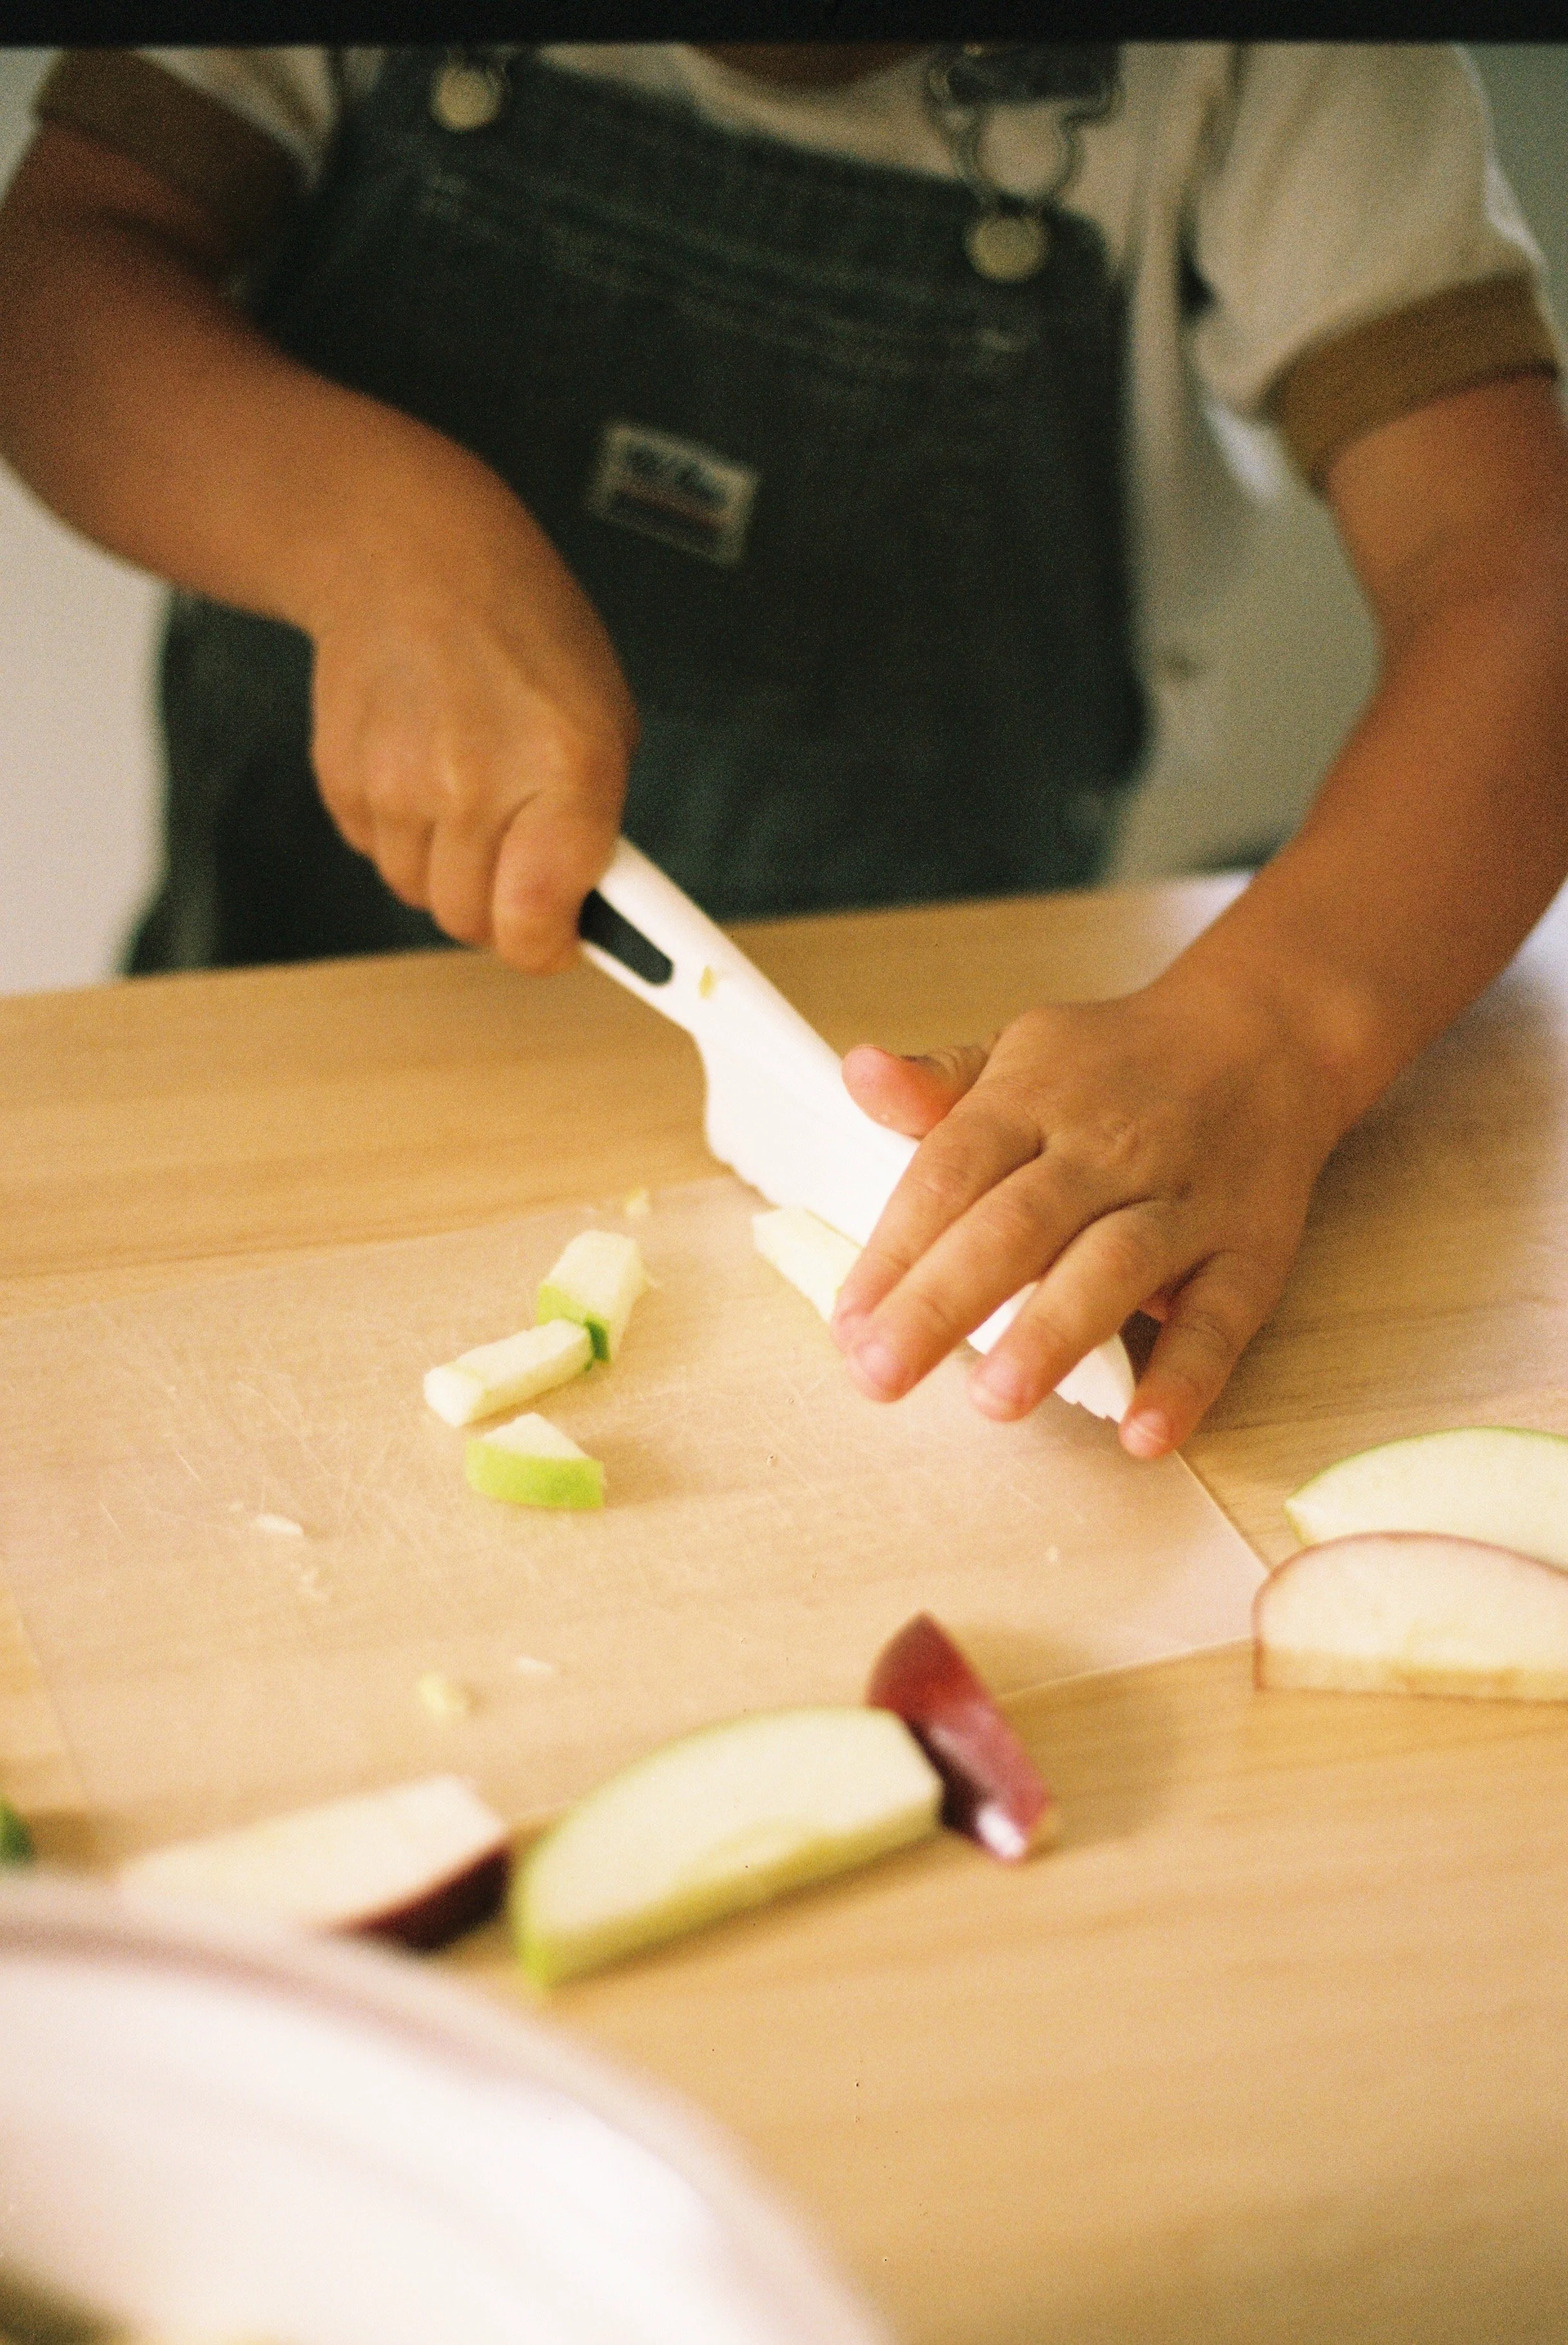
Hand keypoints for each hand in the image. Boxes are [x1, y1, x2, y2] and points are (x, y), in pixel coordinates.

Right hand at [307, 447, 638, 972]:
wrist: (406, 551)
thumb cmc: (523, 631)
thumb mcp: (602, 718)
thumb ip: (596, 823)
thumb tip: (590, 915)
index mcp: (565, 770)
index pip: (538, 924)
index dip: (552, 947)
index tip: (564, 941)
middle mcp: (476, 783)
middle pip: (472, 923)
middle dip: (502, 910)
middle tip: (520, 863)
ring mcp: (399, 784)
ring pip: (420, 892)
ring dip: (450, 866)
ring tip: (469, 788)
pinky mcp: (343, 779)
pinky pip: (377, 851)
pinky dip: (403, 830)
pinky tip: (422, 763)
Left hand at [829, 966, 1346, 1457]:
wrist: (1266, 1033)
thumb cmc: (1116, 1064)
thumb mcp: (1020, 1052)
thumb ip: (937, 1085)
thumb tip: (860, 1075)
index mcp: (1033, 1098)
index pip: (951, 1171)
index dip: (895, 1248)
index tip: (849, 1321)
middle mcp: (1107, 1149)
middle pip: (1018, 1225)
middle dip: (944, 1303)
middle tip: (881, 1374)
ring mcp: (1183, 1201)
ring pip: (1115, 1266)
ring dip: (1054, 1334)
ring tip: (995, 1401)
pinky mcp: (1250, 1251)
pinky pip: (1221, 1319)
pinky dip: (1186, 1379)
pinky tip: (1145, 1434)